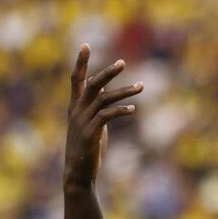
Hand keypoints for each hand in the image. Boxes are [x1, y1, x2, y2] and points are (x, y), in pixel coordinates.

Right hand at [64, 43, 143, 190]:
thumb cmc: (86, 149)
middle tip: (123, 62)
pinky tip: (133, 108)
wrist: (78, 173)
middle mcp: (76, 111)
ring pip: (104, 100)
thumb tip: (105, 93)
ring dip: (125, 92)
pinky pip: (107, 116)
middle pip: (92, 85)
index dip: (80, 62)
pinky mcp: (91, 133)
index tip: (85, 45)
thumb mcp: (91, 124)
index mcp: (74, 106)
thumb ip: (96, 107)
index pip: (75, 80)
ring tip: (142, 86)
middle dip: (107, 73)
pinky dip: (121, 110)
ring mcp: (82, 121)